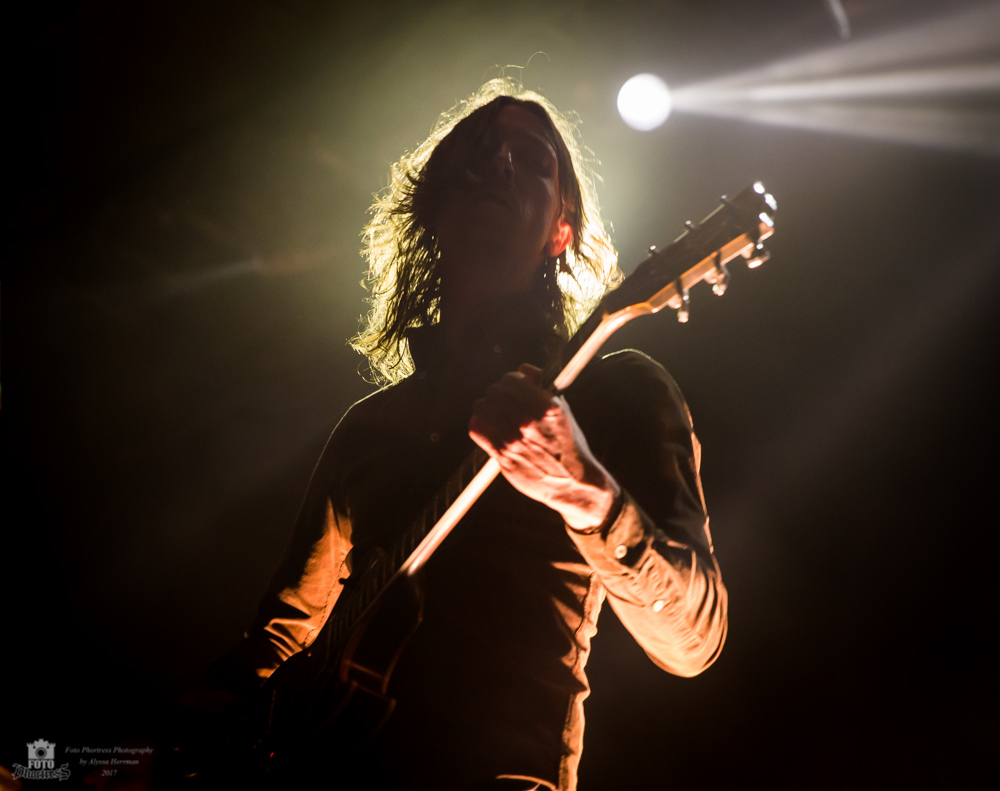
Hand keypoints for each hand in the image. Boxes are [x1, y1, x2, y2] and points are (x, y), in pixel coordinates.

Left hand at [468, 364, 619, 531]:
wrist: (572, 483)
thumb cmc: (568, 444)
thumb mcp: (563, 412)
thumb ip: (542, 388)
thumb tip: (523, 369)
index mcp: (548, 407)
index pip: (511, 379)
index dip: (510, 380)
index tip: (513, 387)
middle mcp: (529, 422)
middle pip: (494, 392)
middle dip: (498, 393)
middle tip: (503, 401)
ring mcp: (514, 440)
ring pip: (482, 408)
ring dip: (486, 407)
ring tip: (494, 413)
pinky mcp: (503, 456)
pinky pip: (476, 429)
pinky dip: (479, 423)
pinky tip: (488, 425)